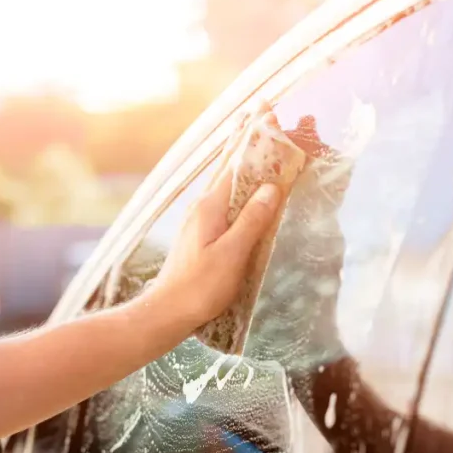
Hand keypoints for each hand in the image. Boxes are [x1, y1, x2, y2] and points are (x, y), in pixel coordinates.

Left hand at [146, 166, 283, 328]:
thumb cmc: (199, 286)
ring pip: (231, 199)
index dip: (259, 155)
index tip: (280, 139)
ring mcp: (199, 225)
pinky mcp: (201, 240)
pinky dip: (244, 211)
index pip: (236, 168)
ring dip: (252, 191)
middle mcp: (202, 209)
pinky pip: (227, 216)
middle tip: (285, 156)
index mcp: (209, 207)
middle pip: (233, 181)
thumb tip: (272, 188)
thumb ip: (252, 220)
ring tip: (279, 183)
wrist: (167, 313)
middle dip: (257, 168)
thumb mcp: (232, 253)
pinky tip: (258, 218)